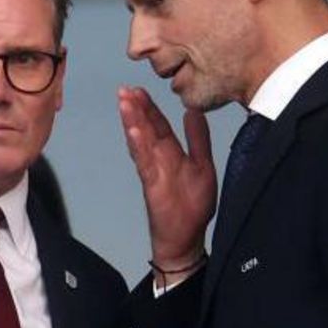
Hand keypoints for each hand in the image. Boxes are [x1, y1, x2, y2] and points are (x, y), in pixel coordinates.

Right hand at [118, 86, 216, 281]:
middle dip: (135, 108)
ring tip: (125, 102)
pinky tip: (133, 130)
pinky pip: (144, 161)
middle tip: (125, 89)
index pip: (158, 125)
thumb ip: (198, 139)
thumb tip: (193, 112)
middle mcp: (159, 159)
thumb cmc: (193, 206)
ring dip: (132, 121)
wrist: (186, 238)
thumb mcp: (203, 165)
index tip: (139, 89)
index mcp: (171, 153)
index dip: (149, 107)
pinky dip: (138, 145)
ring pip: (141, 141)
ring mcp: (154, 170)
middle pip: (145, 128)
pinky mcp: (152, 183)